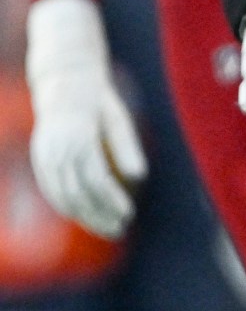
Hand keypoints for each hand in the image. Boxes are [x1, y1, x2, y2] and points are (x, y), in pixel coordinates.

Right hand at [25, 0, 146, 239]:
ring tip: (106, 228)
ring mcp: (46, 154)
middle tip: (120, 229)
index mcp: (80, 138)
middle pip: (79, 193)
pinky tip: (81, 216)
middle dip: (99, 215)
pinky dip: (65, 205)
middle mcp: (59, 149)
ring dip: (84, 216)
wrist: (63, 80)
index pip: (97, 180)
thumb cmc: (98, 100)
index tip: (129, 214)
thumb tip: (139, 177)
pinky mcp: (40, 157)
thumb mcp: (118, 118)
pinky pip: (51, 188)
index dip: (112, 201)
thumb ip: (127, 147)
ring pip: (63, 194)